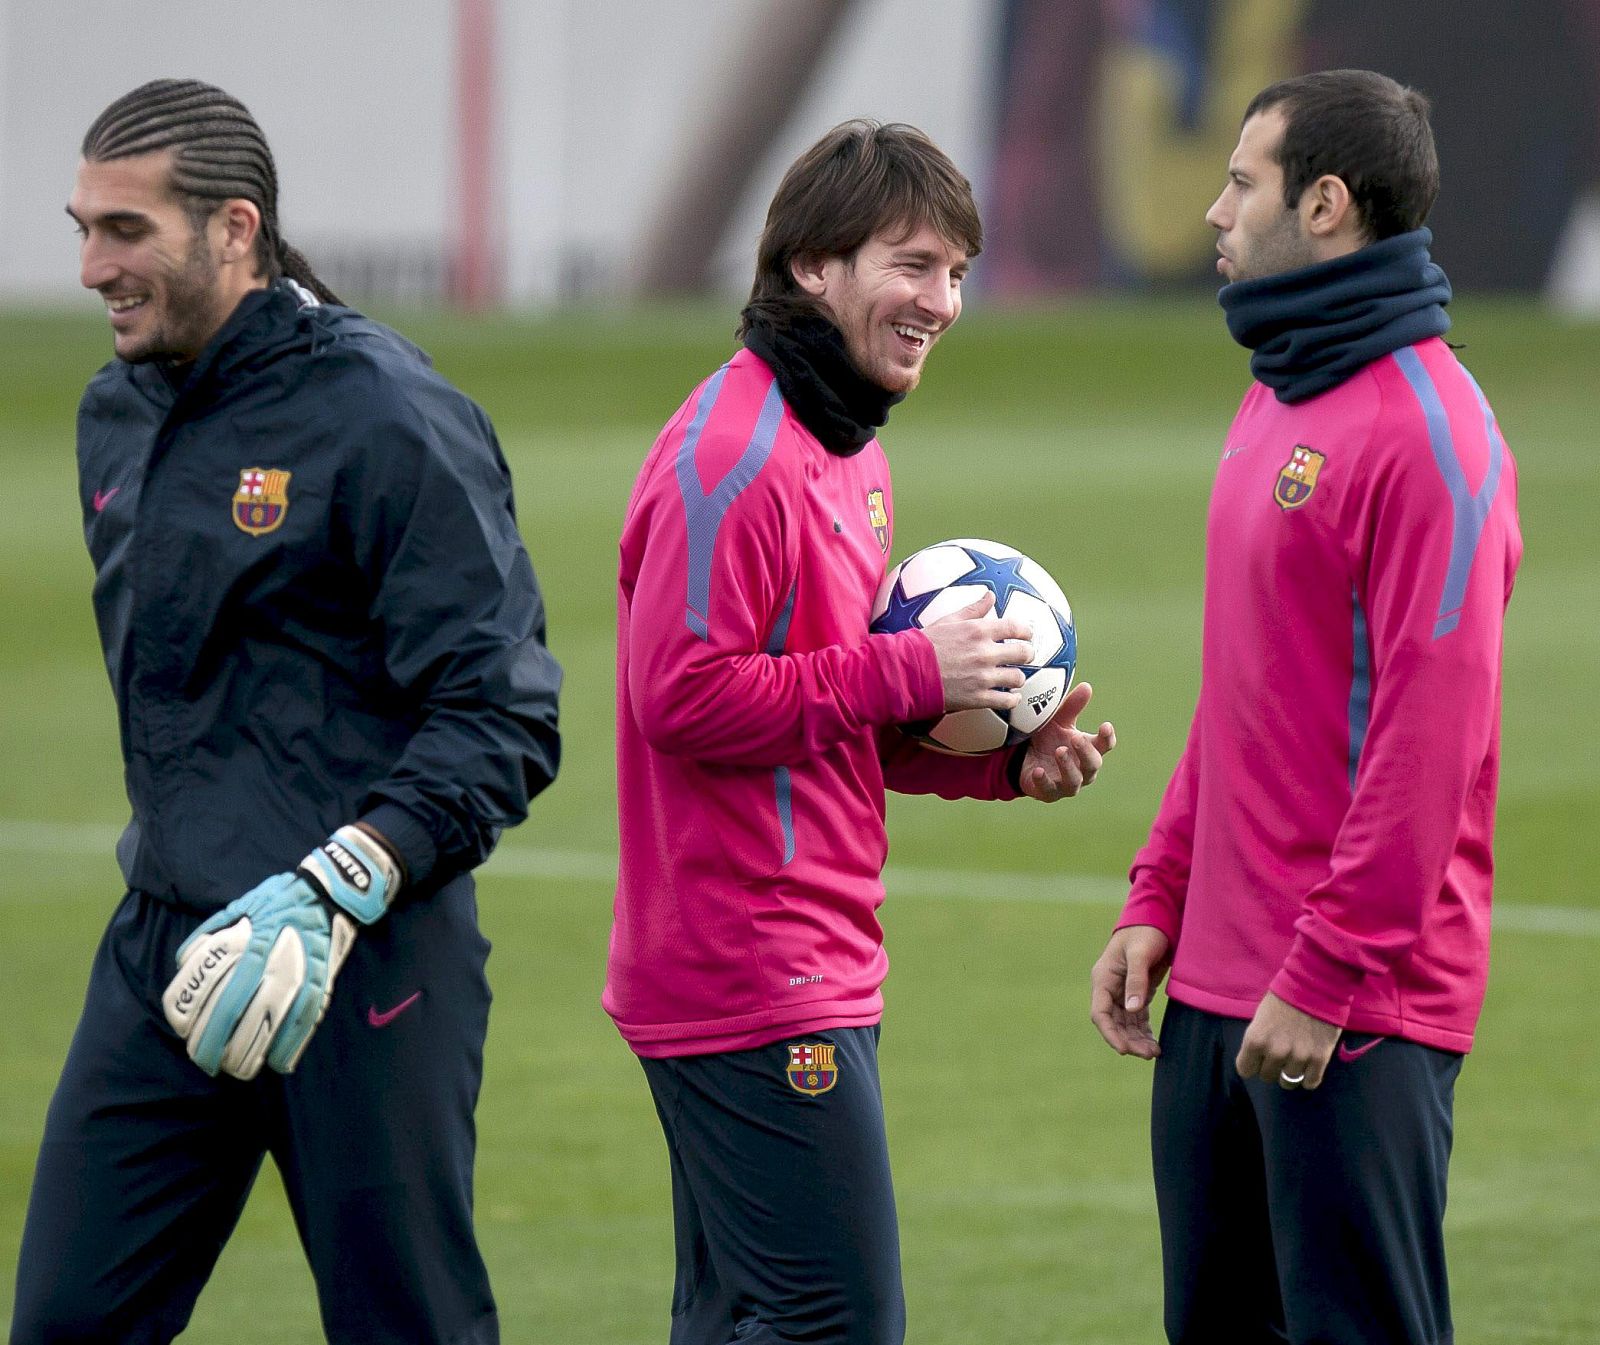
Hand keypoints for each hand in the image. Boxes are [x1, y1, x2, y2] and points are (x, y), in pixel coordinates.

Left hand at [162, 873, 356, 1079]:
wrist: (328, 896)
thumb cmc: (278, 903)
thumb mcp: (237, 908)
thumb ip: (209, 934)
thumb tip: (184, 964)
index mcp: (247, 946)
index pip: (212, 994)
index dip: (195, 1023)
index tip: (185, 1037)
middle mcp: (270, 964)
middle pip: (234, 1016)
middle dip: (215, 1046)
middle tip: (206, 1062)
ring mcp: (298, 978)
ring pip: (267, 1027)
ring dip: (249, 1055)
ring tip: (238, 1068)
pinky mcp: (321, 987)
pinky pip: (303, 1025)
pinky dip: (289, 1049)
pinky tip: (277, 1064)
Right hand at [920, 591, 1034, 712]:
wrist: (907, 671)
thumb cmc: (925, 644)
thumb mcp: (949, 620)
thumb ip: (973, 609)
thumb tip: (990, 596)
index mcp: (979, 631)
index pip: (1016, 628)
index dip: (1026, 632)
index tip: (1026, 635)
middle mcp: (985, 653)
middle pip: (1024, 653)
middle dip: (1026, 654)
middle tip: (1023, 656)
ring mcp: (983, 677)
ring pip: (1017, 677)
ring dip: (1017, 677)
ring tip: (1011, 677)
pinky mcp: (978, 698)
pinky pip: (1007, 700)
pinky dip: (1012, 699)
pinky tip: (1010, 696)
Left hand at [1019, 682, 1115, 800]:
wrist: (1023, 758)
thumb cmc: (1048, 738)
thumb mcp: (1058, 721)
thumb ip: (1071, 706)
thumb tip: (1086, 686)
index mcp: (1088, 749)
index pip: (1104, 745)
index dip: (1107, 737)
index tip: (1105, 725)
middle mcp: (1082, 769)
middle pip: (1093, 764)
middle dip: (1086, 752)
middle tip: (1077, 739)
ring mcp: (1066, 783)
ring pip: (1074, 780)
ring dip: (1068, 766)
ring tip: (1060, 751)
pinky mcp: (1049, 793)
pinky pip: (1049, 790)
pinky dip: (1045, 781)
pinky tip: (1039, 771)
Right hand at [1090, 924, 1170, 1058]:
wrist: (1156, 918)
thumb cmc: (1145, 932)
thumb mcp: (1140, 954)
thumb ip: (1137, 981)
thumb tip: (1133, 1009)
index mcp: (1103, 978)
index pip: (1100, 1013)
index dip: (1110, 1033)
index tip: (1124, 1050)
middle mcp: (1109, 988)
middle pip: (1114, 1023)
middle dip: (1128, 1040)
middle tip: (1149, 1054)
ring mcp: (1122, 992)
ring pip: (1125, 1023)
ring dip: (1137, 1039)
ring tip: (1154, 1052)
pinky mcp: (1136, 993)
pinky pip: (1136, 1018)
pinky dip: (1143, 1032)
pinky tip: (1154, 1043)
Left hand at [1235, 992, 1340, 1089]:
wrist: (1315, 986)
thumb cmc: (1284, 997)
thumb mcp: (1260, 1016)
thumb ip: (1258, 1039)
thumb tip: (1258, 1057)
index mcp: (1255, 1040)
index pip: (1245, 1070)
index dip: (1251, 1064)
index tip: (1257, 1059)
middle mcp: (1275, 1052)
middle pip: (1267, 1076)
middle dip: (1271, 1067)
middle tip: (1279, 1055)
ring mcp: (1298, 1057)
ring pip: (1288, 1082)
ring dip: (1289, 1073)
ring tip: (1294, 1060)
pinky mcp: (1319, 1059)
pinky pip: (1310, 1083)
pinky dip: (1308, 1078)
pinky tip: (1308, 1067)